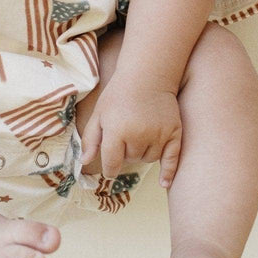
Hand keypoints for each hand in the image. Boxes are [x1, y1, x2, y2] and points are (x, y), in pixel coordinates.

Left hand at [79, 73, 182, 187]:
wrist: (147, 75)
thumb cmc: (119, 94)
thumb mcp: (99, 113)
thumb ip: (91, 139)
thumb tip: (83, 162)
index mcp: (116, 131)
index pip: (112, 163)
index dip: (109, 169)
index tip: (109, 170)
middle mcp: (138, 135)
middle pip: (131, 160)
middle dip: (126, 153)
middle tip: (127, 133)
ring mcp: (158, 134)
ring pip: (148, 159)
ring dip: (143, 153)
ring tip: (140, 132)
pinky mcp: (174, 132)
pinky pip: (172, 159)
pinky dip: (168, 171)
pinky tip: (164, 182)